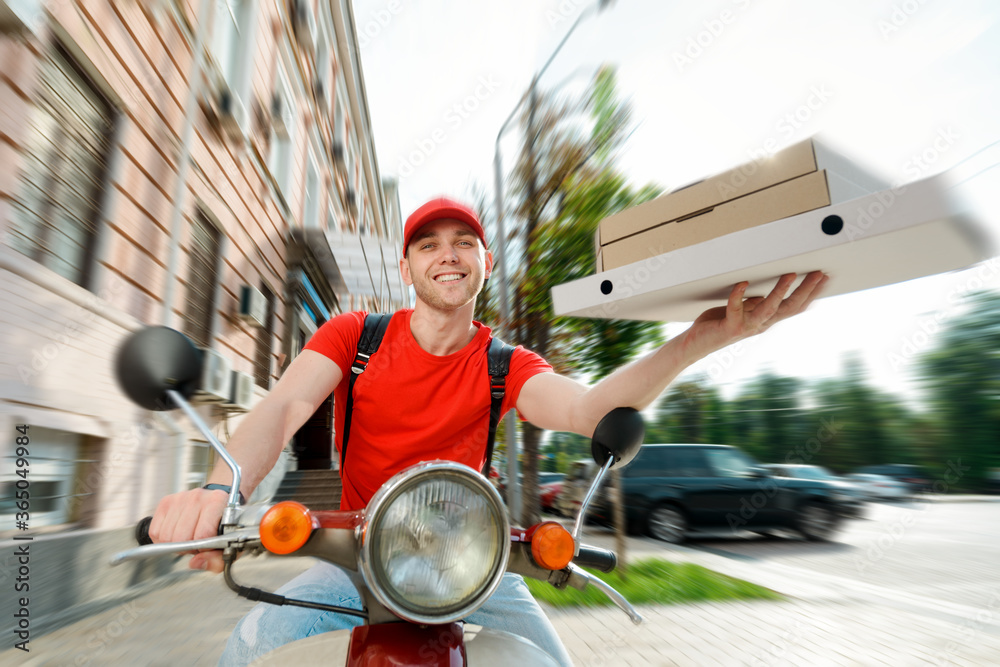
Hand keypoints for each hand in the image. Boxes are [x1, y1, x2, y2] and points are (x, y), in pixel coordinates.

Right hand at [149, 487, 230, 572]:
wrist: (220, 502)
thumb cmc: (224, 523)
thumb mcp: (230, 543)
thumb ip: (218, 559)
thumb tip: (196, 563)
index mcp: (217, 502)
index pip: (202, 535)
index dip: (203, 548)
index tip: (208, 546)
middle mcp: (198, 497)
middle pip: (181, 538)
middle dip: (188, 548)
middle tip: (197, 543)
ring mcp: (180, 498)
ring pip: (166, 537)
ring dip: (176, 544)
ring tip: (189, 537)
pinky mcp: (166, 502)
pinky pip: (155, 532)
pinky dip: (164, 539)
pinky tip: (177, 534)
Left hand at [682, 271, 827, 357]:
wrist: (697, 343)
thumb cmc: (718, 324)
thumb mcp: (742, 310)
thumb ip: (754, 303)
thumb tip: (766, 292)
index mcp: (766, 319)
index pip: (795, 306)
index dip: (810, 294)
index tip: (823, 278)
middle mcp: (761, 324)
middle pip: (789, 307)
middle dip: (805, 290)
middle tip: (817, 274)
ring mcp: (747, 326)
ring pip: (769, 308)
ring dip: (780, 291)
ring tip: (790, 275)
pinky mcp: (730, 326)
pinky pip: (735, 308)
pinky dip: (738, 295)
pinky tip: (742, 284)